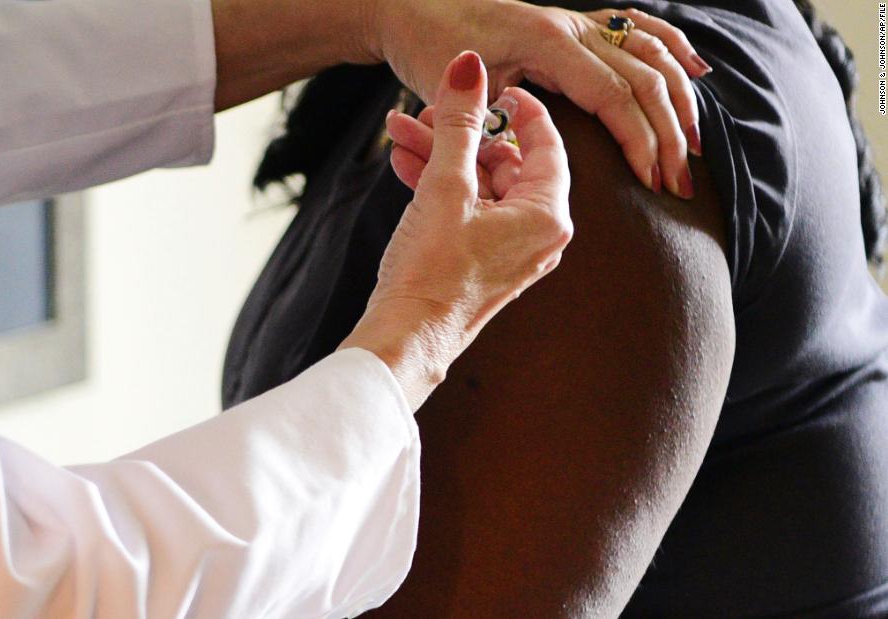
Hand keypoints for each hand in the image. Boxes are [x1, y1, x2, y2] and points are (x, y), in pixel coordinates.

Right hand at [341, 51, 570, 408]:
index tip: (490, 86)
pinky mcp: (483, 265)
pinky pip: (469, 212)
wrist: (405, 339)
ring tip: (399, 136)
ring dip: (441, 158)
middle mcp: (539, 236)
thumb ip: (458, 124)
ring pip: (481, 187)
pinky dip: (441, 189)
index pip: (546, 143)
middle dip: (461, 135)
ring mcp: (511, 253)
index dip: (517, 108)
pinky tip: (404, 166)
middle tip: (427, 111)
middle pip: (506, 164)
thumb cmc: (431, 273)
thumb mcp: (444, 186)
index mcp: (546, 216)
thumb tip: (469, 69)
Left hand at [357, 1, 706, 198]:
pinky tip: (697, 70)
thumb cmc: (427, 53)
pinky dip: (672, 47)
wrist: (412, 10)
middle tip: (679, 181)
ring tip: (695, 145)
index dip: (639, 141)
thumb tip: (529, 156)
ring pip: (651, 50)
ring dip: (679, 98)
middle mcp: (569, 25)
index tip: (652, 180)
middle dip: (668, 133)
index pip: (613, 96)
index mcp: (545, 42)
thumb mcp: (455, 95)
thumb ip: (493, 123)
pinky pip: (635, 27)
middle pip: (644, 77)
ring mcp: (575, 19)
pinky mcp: (573, 22)